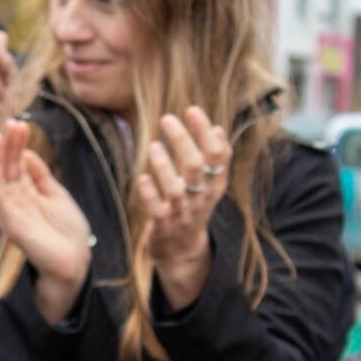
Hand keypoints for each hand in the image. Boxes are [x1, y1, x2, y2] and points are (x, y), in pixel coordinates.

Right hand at [0, 120, 91, 323]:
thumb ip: (42, 176)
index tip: (22, 125)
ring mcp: (11, 212)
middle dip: (9, 145)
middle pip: (8, 167)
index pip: (18, 163)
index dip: (18, 144)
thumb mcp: (57, 196)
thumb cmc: (68, 233)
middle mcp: (15, 200)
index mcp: (27, 193)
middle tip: (12, 123)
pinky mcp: (10, 223)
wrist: (75, 261)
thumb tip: (29, 154)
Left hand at [138, 109, 229, 310]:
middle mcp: (201, 197)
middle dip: (184, 141)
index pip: (218, 155)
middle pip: (198, 167)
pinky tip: (142, 178)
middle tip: (167, 119)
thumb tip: (219, 128)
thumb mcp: (208, 185)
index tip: (192, 109)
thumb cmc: (192, 207)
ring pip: (178, 189)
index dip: (206, 132)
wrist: (182, 250)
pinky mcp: (163, 226)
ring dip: (165, 166)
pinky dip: (150, 194)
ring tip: (154, 145)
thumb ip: (214, 159)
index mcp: (215, 184)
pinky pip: (157, 210)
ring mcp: (182, 213)